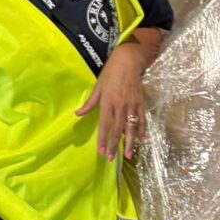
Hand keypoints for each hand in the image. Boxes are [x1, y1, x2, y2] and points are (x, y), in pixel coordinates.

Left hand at [75, 44, 145, 160]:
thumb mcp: (97, 86)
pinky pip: (142, 120)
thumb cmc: (110, 73)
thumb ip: (89, 103)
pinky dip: (142, 131)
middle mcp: (120, 105)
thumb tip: (77, 114)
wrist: (128, 61)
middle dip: (114, 145)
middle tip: (112, 159)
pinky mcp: (140, 103)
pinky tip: (141, 141)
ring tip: (127, 155)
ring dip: (129, 143)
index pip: (105, 125)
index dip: (103, 139)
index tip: (101, 152)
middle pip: (117, 129)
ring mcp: (132, 105)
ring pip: (131, 127)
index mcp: (108, 102)